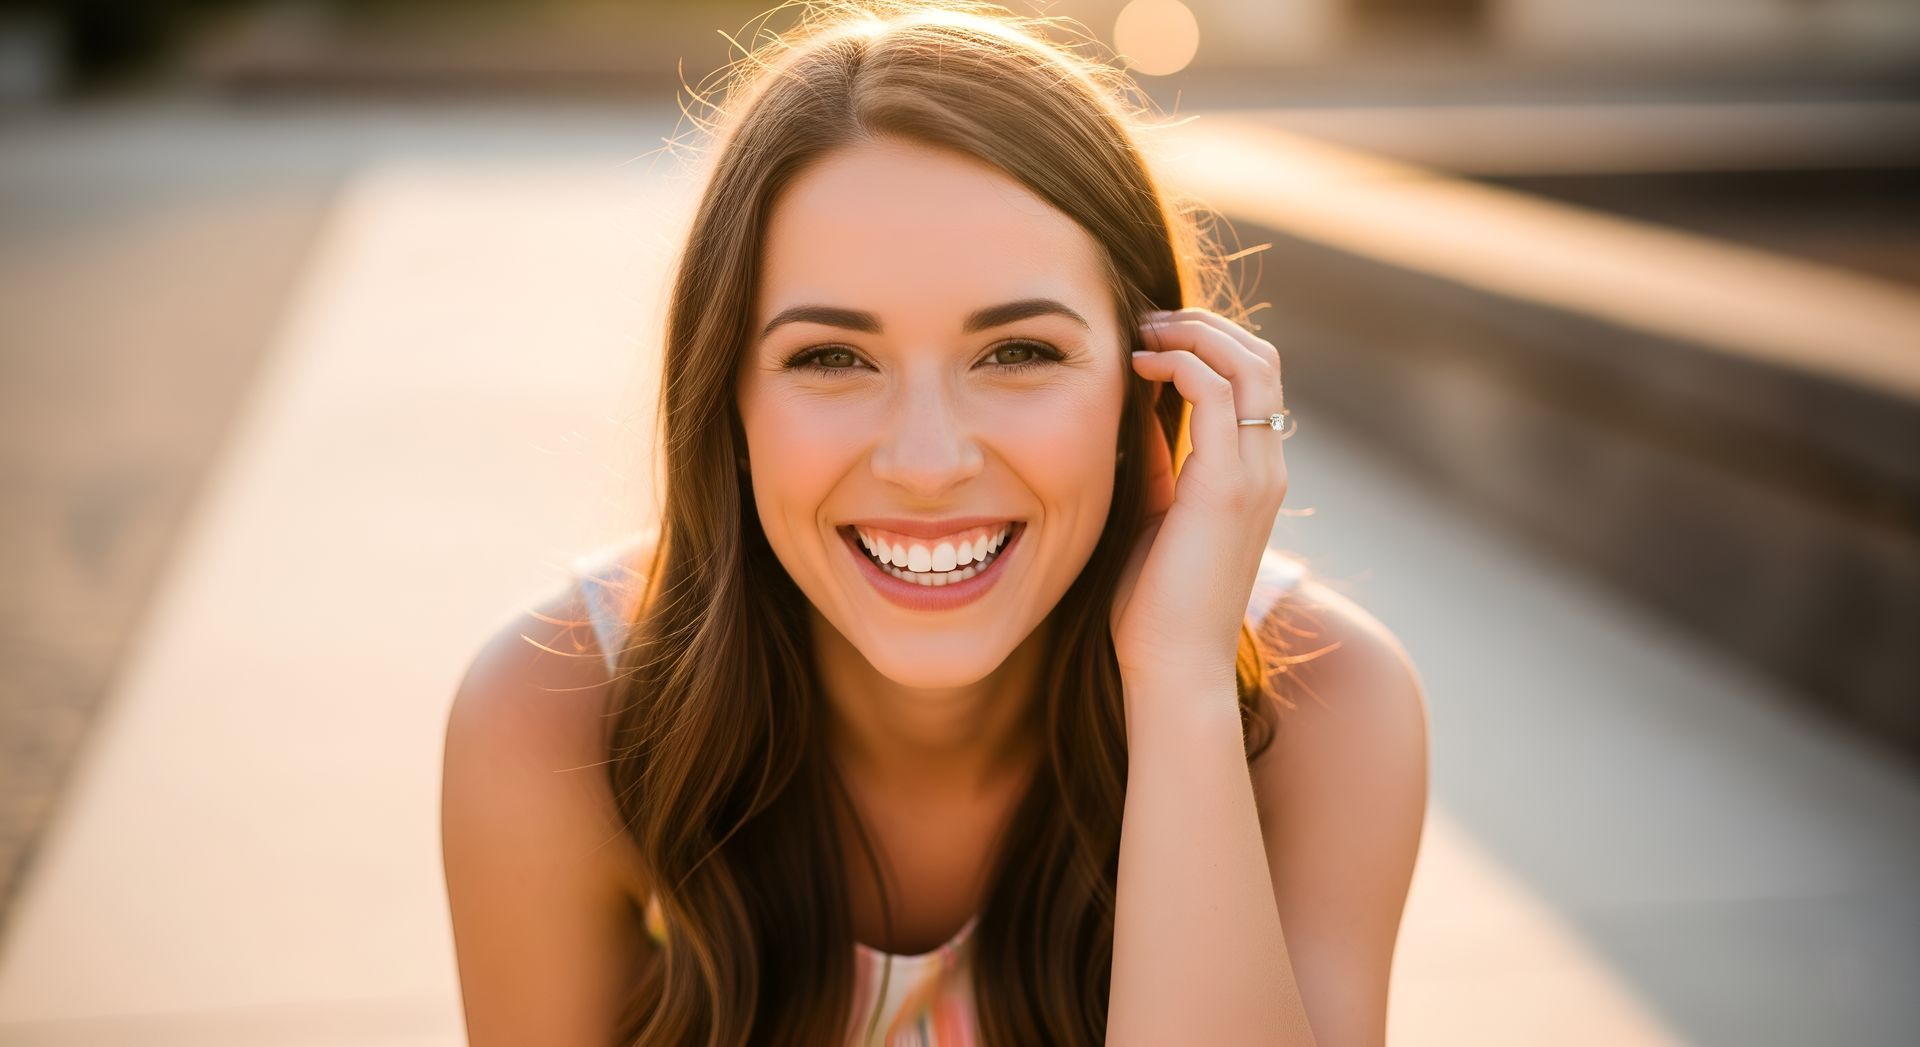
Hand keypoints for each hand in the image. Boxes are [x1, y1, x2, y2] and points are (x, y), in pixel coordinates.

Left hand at [1109, 308, 1290, 696]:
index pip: (1254, 379)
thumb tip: (1138, 409)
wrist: (1174, 667)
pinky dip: (1179, 364)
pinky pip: (1218, 393)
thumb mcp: (1155, 515)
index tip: (1150, 337)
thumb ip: (1158, 461)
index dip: (1208, 343)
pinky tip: (1138, 367)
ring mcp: (1256, 475)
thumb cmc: (1155, 607)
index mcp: (1255, 474)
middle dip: (1203, 324)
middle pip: (1261, 357)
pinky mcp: (1229, 486)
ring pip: (1248, 362)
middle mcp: (1267, 467)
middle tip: (1146, 320)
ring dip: (1193, 333)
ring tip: (1142, 331)